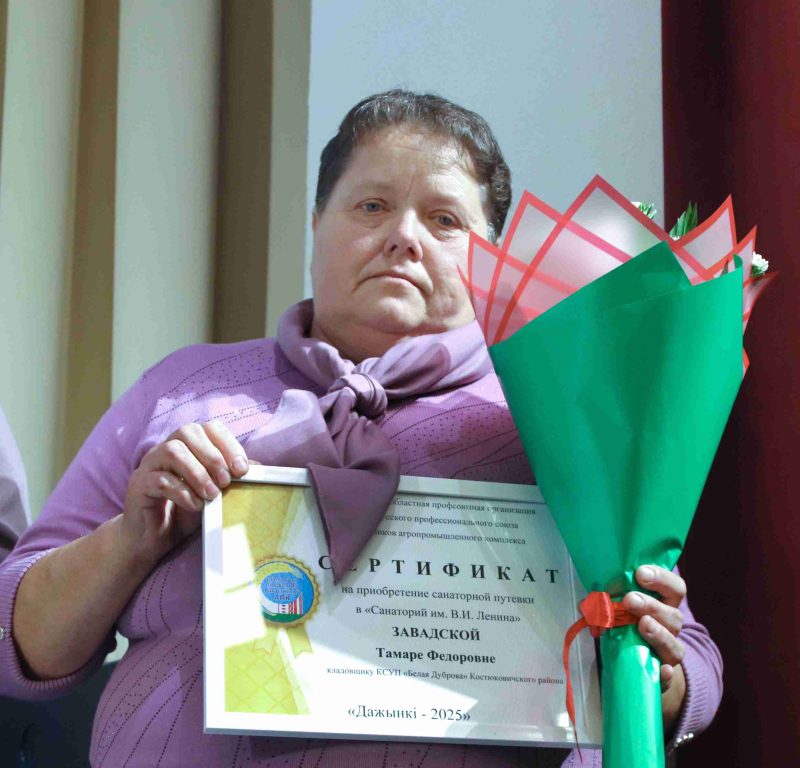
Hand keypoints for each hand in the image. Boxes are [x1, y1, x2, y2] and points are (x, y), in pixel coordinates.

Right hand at [121, 420, 249, 566]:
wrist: (151, 538)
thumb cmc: (184, 511)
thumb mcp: (214, 493)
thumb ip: (231, 477)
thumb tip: (257, 466)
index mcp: (188, 445)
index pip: (209, 428)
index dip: (228, 444)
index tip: (242, 469)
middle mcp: (166, 448)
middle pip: (188, 431)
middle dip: (213, 455)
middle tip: (226, 481)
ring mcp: (150, 464)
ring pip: (172, 451)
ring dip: (197, 472)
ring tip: (211, 494)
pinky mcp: (138, 485)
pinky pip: (159, 479)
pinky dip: (182, 492)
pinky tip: (195, 505)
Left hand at [622, 565, 687, 728]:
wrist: (635, 664)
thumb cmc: (627, 626)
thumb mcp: (619, 610)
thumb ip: (607, 602)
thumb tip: (584, 603)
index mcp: (664, 605)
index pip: (674, 588)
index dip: (661, 578)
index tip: (640, 573)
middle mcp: (670, 627)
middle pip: (674, 615)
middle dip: (651, 605)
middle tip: (629, 599)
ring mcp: (669, 652)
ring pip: (674, 644)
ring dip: (658, 633)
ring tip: (642, 625)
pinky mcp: (663, 675)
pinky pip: (669, 676)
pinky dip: (666, 673)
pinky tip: (661, 669)